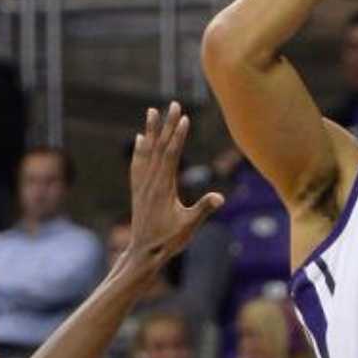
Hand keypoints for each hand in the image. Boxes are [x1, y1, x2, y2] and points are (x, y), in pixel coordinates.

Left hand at [124, 102, 224, 272]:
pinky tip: (140, 139)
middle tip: (173, 104)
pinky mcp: (138, 190)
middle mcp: (150, 182)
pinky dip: (139, 149)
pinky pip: (137, 164)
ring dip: (151, 130)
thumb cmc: (168, 240)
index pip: (171, 155)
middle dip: (167, 124)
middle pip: (159, 147)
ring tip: (152, 111)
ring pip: (147, 152)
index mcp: (163, 187)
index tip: (184, 118)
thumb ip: (203, 209)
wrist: (143, 253)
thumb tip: (220, 198)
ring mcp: (142, 185)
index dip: (178, 136)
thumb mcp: (189, 226)